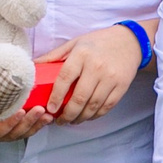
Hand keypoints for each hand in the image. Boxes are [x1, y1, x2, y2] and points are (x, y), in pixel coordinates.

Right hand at [0, 103, 49, 142]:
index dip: (9, 123)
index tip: (19, 112)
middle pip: (14, 133)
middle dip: (28, 122)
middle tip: (39, 109)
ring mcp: (4, 135)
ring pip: (22, 133)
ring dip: (36, 124)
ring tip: (46, 114)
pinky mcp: (13, 131)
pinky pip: (26, 131)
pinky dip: (37, 125)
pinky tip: (47, 117)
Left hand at [34, 24, 148, 125]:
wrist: (129, 42)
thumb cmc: (98, 42)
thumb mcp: (75, 43)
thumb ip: (55, 55)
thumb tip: (33, 66)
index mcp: (82, 54)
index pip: (65, 78)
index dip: (56, 96)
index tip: (50, 109)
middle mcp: (97, 67)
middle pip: (79, 97)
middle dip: (68, 114)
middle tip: (59, 121)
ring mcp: (110, 78)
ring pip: (93, 105)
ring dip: (81, 117)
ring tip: (72, 121)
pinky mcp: (121, 86)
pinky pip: (107, 106)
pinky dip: (95, 115)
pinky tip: (87, 116)